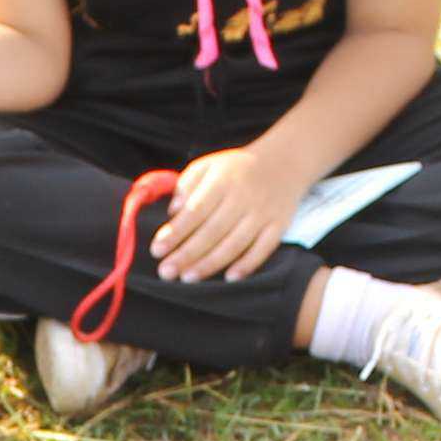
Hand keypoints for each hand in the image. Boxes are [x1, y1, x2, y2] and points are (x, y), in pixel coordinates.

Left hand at [148, 142, 305, 283]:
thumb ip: (186, 185)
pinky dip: (248, 264)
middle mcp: (244, 197)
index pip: (196, 210)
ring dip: (211, 263)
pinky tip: (229, 278)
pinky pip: (264, 248)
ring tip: (187, 278)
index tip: (157, 249)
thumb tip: (172, 212)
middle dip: (187, 253)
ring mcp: (263, 213)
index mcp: (223, 180)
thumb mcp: (208, 166)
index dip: (176, 231)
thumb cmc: (235, 169)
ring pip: (235, 243)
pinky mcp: (279, 225)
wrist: (284, 162)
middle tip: (166, 271)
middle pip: (213, 231)